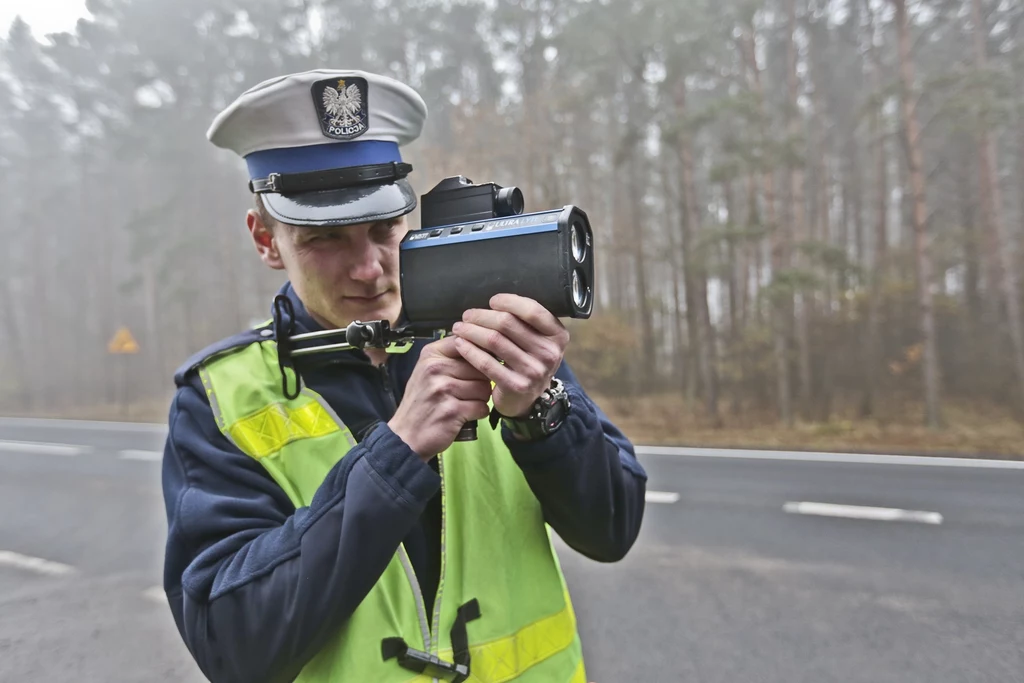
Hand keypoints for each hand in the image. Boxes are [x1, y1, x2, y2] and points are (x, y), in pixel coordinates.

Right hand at [387, 336, 491, 459]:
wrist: (405, 436)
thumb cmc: (421, 402)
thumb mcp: (428, 371)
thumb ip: (452, 357)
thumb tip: (484, 345)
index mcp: (431, 354)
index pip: (468, 343)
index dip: (480, 355)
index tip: (477, 366)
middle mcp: (436, 368)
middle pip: (480, 368)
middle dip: (481, 382)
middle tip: (466, 393)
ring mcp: (443, 389)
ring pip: (484, 388)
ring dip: (480, 399)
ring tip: (464, 404)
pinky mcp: (452, 410)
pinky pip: (482, 407)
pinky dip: (478, 413)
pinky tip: (465, 415)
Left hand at [451, 293, 568, 417]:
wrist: (527, 398)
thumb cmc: (527, 360)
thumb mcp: (537, 340)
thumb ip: (525, 321)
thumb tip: (495, 303)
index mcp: (557, 336)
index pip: (532, 310)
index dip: (509, 302)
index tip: (492, 301)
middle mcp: (549, 353)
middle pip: (507, 323)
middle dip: (482, 316)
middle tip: (467, 316)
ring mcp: (534, 371)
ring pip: (494, 340)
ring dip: (471, 331)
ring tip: (459, 328)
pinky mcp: (516, 386)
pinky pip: (486, 362)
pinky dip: (469, 350)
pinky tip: (460, 344)